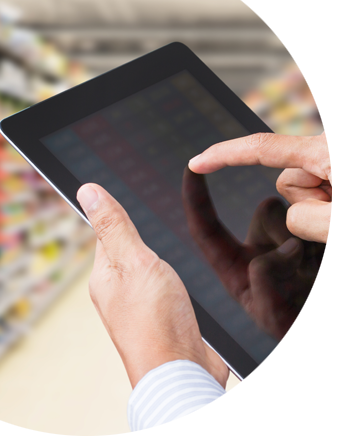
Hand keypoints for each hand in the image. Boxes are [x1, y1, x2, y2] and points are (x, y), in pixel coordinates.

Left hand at [77, 183, 229, 388]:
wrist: (183, 375)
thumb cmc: (156, 320)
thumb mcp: (134, 260)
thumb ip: (114, 226)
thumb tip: (87, 191)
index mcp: (103, 276)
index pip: (106, 234)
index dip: (119, 216)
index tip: (132, 201)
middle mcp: (117, 292)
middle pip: (128, 252)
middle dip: (142, 237)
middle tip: (159, 220)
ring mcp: (140, 307)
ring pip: (148, 270)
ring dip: (159, 260)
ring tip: (172, 249)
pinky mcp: (162, 319)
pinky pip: (164, 288)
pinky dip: (172, 279)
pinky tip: (182, 279)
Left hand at [181, 167, 325, 357]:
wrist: (333, 345)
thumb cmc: (298, 336)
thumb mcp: (270, 313)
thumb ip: (266, 280)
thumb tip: (286, 246)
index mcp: (233, 265)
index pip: (206, 227)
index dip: (196, 197)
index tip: (190, 167)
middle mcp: (258, 248)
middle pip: (266, 211)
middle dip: (282, 226)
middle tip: (301, 265)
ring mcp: (288, 244)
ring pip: (295, 215)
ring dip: (305, 238)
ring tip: (318, 275)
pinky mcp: (316, 241)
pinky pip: (317, 222)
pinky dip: (322, 241)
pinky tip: (327, 268)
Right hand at [188, 132, 336, 242]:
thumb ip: (308, 221)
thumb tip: (290, 219)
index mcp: (325, 151)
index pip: (260, 147)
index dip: (222, 155)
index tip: (195, 164)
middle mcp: (326, 153)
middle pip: (286, 184)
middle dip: (306, 208)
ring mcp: (332, 166)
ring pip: (304, 198)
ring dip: (322, 216)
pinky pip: (319, 200)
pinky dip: (330, 216)